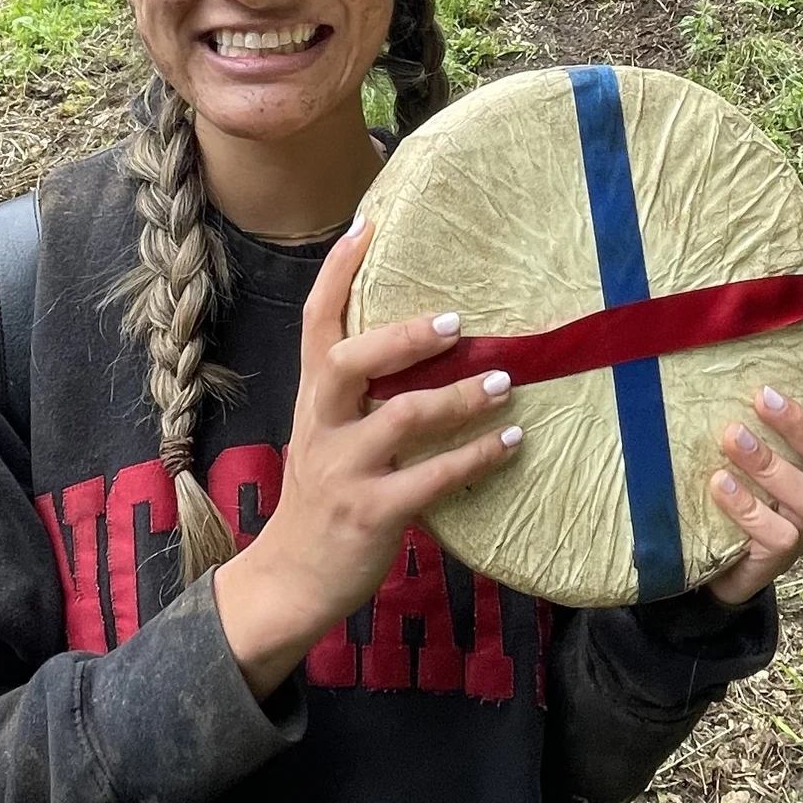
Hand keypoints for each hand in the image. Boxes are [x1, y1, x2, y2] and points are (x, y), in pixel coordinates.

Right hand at [213, 217, 521, 698]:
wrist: (291, 579)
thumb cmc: (322, 494)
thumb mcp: (326, 431)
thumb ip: (358, 390)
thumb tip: (423, 335)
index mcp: (312, 396)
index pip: (317, 320)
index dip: (338, 270)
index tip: (368, 223)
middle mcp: (322, 424)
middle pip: (348, 360)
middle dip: (402, 336)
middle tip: (456, 319)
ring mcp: (344, 470)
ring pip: (400, 418)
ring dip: (458, 397)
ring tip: (504, 381)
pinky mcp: (372, 513)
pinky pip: (431, 478)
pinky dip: (475, 457)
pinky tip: (511, 442)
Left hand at [704, 321, 802, 607]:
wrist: (716, 561)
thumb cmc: (743, 487)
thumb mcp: (750, 439)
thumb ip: (770, 399)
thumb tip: (800, 334)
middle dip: (801, 425)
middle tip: (760, 396)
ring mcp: (799, 525)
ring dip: (768, 463)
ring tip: (730, 436)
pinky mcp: (774, 556)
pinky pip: (773, 534)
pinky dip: (747, 507)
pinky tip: (718, 483)